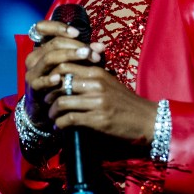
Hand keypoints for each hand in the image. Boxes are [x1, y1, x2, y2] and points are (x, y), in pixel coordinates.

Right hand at [23, 20, 103, 124]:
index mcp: (42, 48)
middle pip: (54, 43)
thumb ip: (86, 54)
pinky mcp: (33, 86)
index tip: (77, 33)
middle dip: (76, 45)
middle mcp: (34, 57)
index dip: (58, 27)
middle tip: (92, 52)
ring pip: (49, 58)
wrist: (50, 107)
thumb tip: (101, 46)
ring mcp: (32, 71)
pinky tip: (59, 78)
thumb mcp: (76, 64)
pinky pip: (40, 80)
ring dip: (70, 56)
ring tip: (86, 56)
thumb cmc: (66, 81)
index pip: (42, 28)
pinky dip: (50, 79)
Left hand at [43, 63, 157, 144]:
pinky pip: (70, 119)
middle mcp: (96, 84)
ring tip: (52, 116)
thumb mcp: (110, 83)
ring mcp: (97, 102)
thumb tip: (69, 77)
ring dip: (53, 111)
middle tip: (47, 101)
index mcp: (98, 72)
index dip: (52, 75)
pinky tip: (59, 127)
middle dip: (49, 93)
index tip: (49, 85)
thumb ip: (91, 77)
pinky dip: (60, 124)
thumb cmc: (126, 102)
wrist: (146, 119)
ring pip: (63, 101)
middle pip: (60, 82)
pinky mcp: (98, 119)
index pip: (66, 65)